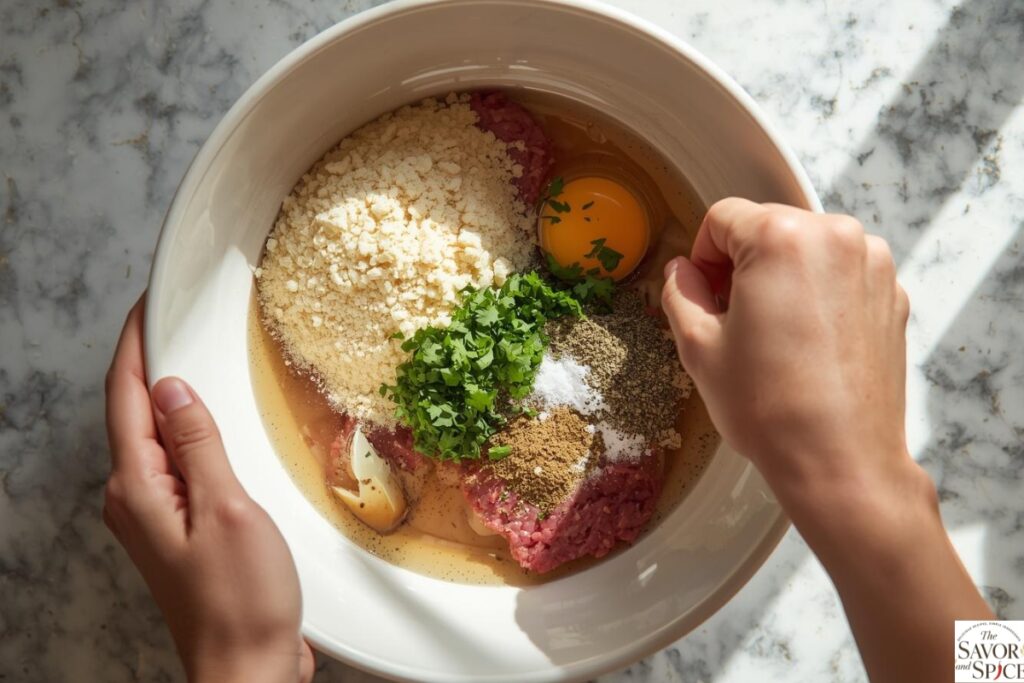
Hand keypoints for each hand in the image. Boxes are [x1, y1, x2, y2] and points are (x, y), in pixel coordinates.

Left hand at [104, 297, 313, 682]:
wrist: (249, 666)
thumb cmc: (240, 600)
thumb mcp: (226, 507)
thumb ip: (198, 444)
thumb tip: (172, 390)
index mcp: (139, 488)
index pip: (127, 397)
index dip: (136, 346)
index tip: (148, 306)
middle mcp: (136, 500)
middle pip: (134, 414)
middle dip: (149, 363)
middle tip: (171, 319)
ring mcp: (157, 516)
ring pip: (156, 440)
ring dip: (172, 400)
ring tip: (193, 361)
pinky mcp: (182, 529)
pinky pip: (178, 466)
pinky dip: (191, 436)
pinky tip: (213, 429)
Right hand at [661, 199, 929, 542]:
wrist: (841, 461)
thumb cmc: (770, 408)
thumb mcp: (698, 347)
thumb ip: (680, 293)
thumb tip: (681, 272)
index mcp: (781, 240)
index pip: (723, 218)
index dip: (701, 256)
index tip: (703, 293)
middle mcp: (835, 237)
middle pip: (767, 227)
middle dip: (742, 264)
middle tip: (732, 319)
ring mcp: (872, 264)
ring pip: (805, 248)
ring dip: (782, 276)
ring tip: (772, 334)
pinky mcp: (892, 294)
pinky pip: (840, 273)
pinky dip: (818, 294)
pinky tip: (806, 343)